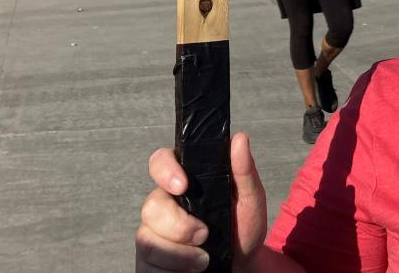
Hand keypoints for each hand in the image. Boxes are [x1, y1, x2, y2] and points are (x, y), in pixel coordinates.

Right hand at [137, 133, 267, 271]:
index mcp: (185, 181)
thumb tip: (239, 139)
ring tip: (204, 260)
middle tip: (204, 234)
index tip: (182, 185)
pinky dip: (172, 271)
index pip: (160, 161)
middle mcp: (164, 204)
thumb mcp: (250, 199)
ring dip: (179, 254)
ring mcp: (153, 233)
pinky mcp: (149, 261)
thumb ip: (244, 171)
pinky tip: (190, 271)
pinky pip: (147, 267)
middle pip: (151, 207)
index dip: (164, 170)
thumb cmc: (242, 228)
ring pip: (147, 240)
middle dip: (178, 226)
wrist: (242, 265)